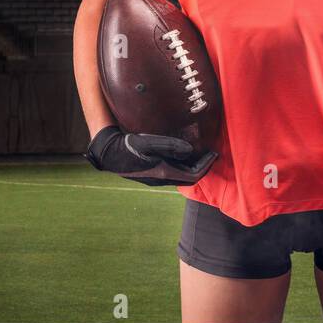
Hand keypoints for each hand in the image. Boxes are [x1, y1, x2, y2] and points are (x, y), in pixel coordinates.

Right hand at [84, 125, 216, 186]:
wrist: (109, 153)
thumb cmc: (128, 147)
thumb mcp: (148, 143)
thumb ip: (170, 145)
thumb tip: (190, 149)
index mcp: (164, 173)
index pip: (194, 175)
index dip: (207, 166)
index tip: (214, 154)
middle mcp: (162, 179)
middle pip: (190, 178)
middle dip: (202, 167)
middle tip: (210, 154)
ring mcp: (156, 179)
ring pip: (181, 176)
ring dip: (192, 166)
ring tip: (199, 153)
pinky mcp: (152, 174)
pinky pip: (173, 173)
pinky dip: (183, 165)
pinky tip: (182, 154)